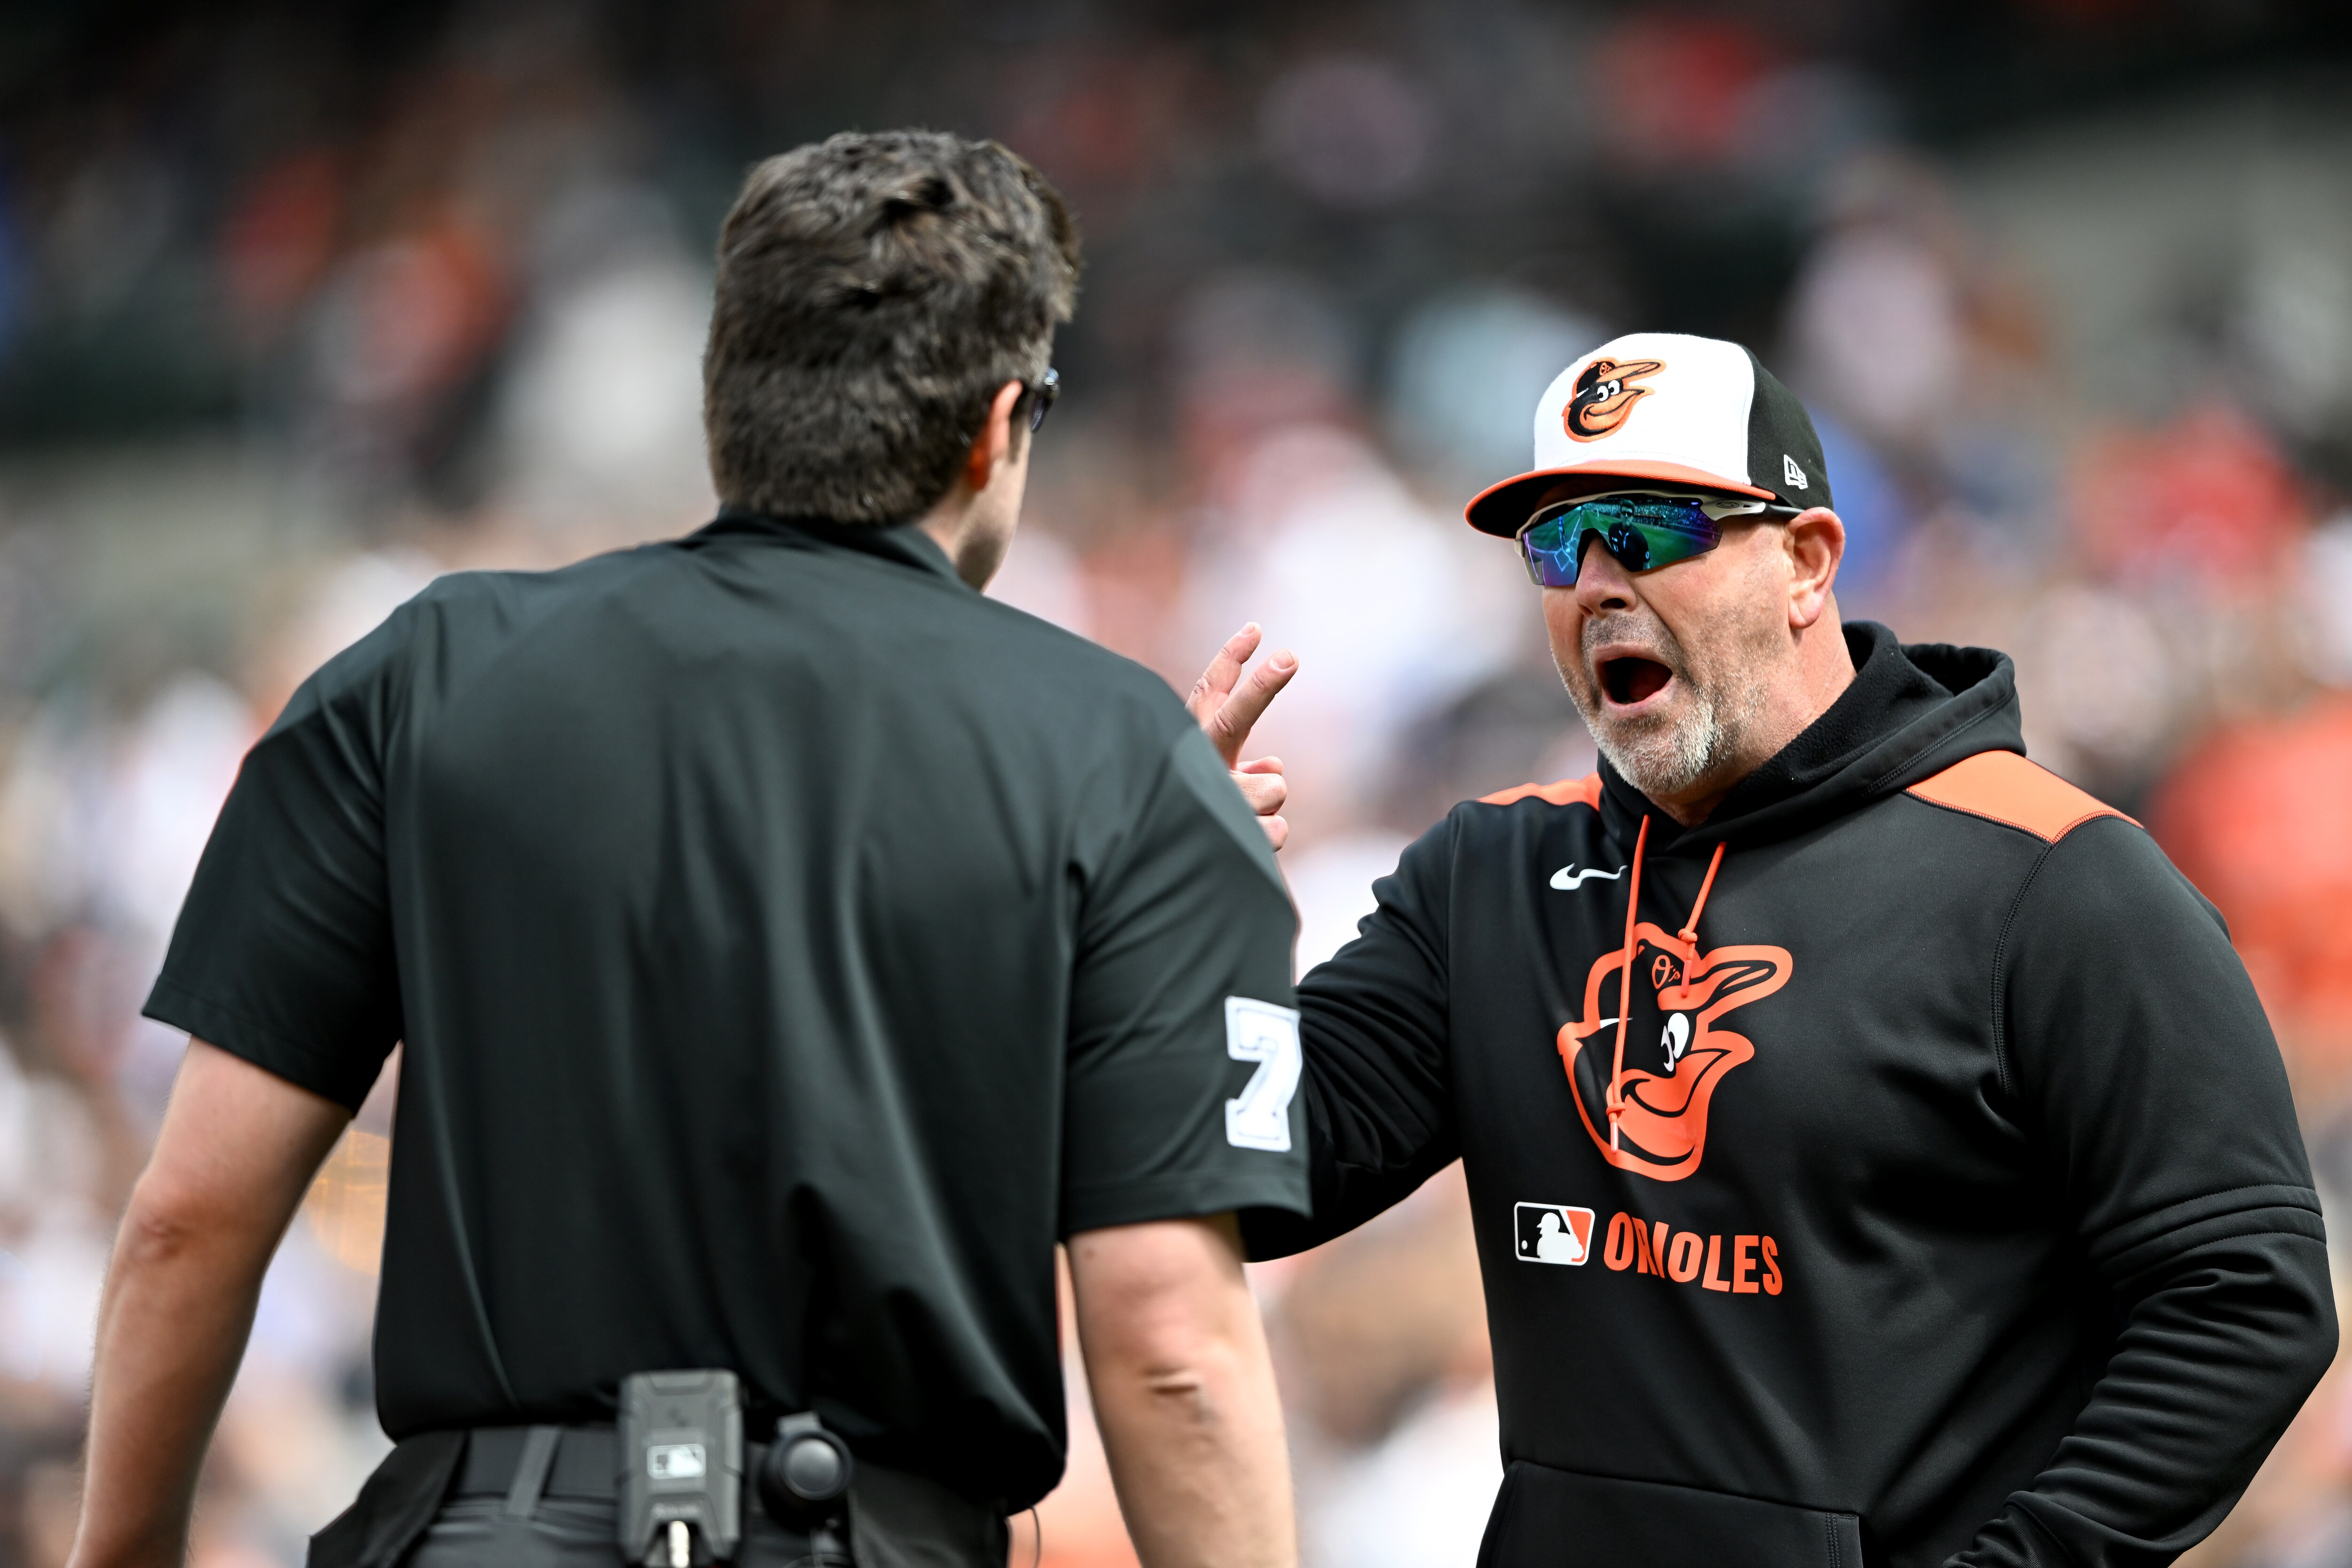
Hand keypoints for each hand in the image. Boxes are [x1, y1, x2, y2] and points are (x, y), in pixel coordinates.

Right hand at [1186, 624, 1296, 850]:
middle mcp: (1195, 765)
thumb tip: (1274, 763)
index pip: (1207, 694)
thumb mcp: (1214, 789)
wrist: (1154, 880)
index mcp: (1190, 745)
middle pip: (1232, 720)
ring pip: (1273, 787)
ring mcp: (1210, 799)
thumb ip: (1244, 769)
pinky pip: (1278, 828)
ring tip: (1241, 824)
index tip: (1256, 630)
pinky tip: (1243, 847)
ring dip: (1267, 806)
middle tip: (1289, 658)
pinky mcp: (1228, 836)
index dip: (1230, 661)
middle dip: (1261, 687)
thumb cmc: (1185, 823)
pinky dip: (1268, 837)